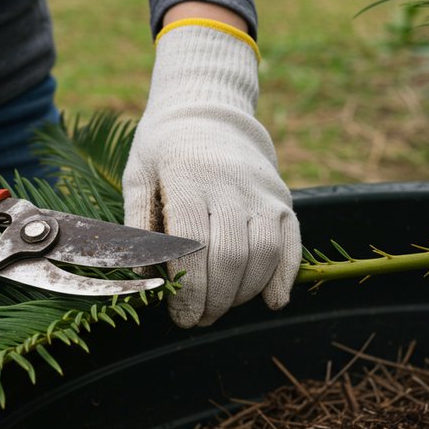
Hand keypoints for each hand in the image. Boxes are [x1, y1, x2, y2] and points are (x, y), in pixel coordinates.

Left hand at [123, 20, 300, 326]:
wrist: (209, 109)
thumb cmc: (164, 149)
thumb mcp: (136, 173)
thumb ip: (136, 221)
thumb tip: (144, 273)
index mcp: (187, 175)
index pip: (192, 242)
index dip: (188, 287)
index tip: (179, 315)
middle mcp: (229, 182)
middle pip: (230, 255)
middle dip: (214, 299)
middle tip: (197, 319)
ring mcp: (261, 190)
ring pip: (263, 253)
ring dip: (243, 293)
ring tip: (221, 308)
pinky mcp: (282, 197)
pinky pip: (292, 242)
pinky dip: (285, 276)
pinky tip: (271, 300)